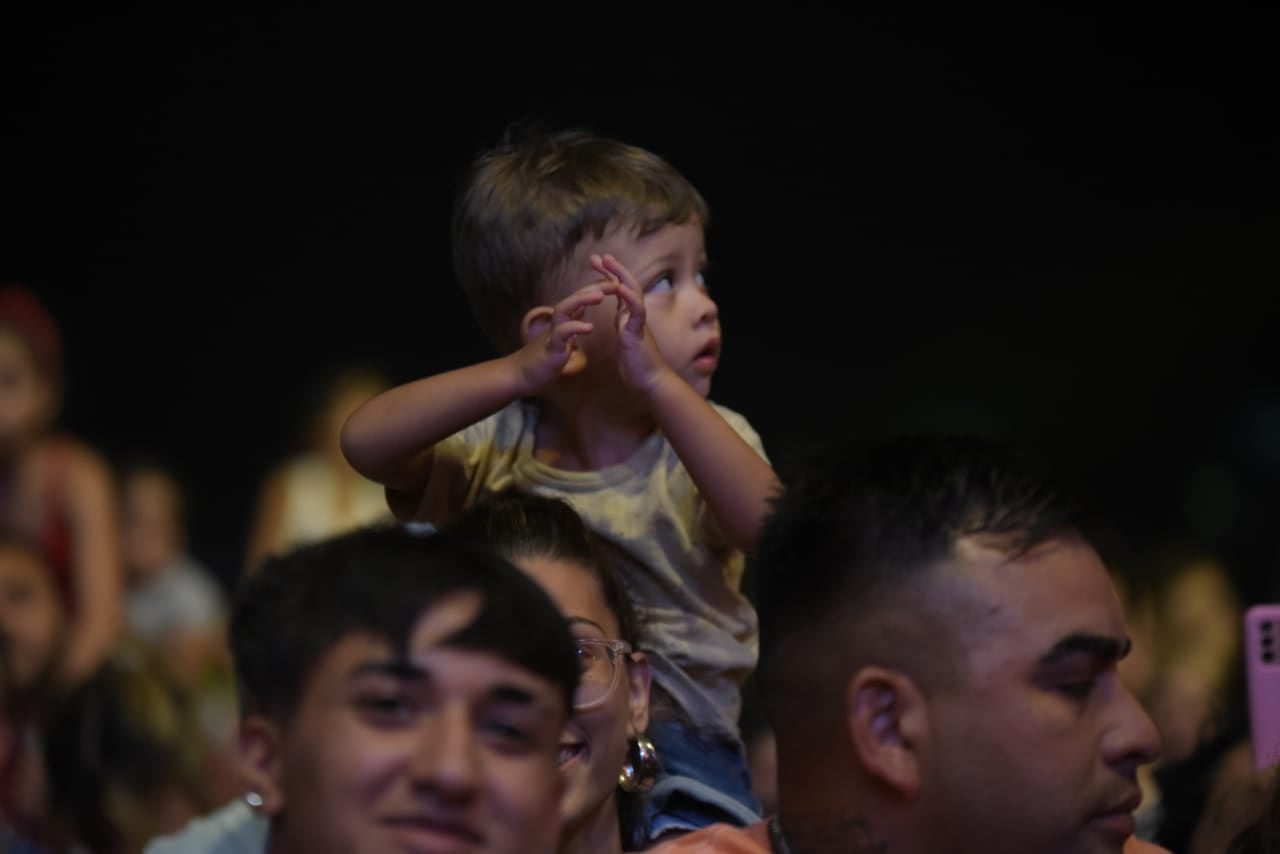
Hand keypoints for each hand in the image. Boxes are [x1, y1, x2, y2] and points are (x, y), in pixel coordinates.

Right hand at [512, 283, 616, 391]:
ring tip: (600, 296)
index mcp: (564, 319)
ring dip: (582, 300)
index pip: (582, 297)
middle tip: (615, 281)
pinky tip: (589, 327)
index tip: (617, 280)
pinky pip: (561, 334)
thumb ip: (573, 319)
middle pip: (575, 296)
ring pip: (564, 309)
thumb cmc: (544, 354)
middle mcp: (558, 321)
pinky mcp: (550, 347)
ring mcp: (553, 332)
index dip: (599, 287)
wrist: (521, 373)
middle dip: (594, 287)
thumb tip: (582, 306)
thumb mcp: (563, 334)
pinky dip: (574, 328)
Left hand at [591, 253, 672, 394]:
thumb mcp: (625, 341)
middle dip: (613, 269)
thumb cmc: (638, 365)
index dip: (609, 275)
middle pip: (627, 284)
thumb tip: (619, 319)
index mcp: (628, 317)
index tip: (598, 263)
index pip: (619, 290)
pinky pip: (635, 311)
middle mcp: (635, 316)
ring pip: (633, 292)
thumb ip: (623, 327)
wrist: (650, 382)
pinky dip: (628, 296)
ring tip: (608, 261)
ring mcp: (638, 322)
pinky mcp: (639, 333)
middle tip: (599, 256)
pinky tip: (619, 285)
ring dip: (620, 274)